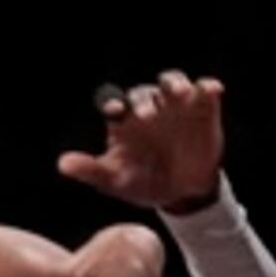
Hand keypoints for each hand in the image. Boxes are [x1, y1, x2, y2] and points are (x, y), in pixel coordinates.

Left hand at [58, 71, 226, 213]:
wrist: (182, 193)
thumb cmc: (142, 182)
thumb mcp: (116, 180)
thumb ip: (91, 170)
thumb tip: (62, 165)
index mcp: (122, 119)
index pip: (112, 102)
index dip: (111, 102)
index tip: (114, 111)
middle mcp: (147, 106)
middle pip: (142, 93)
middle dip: (143, 101)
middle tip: (146, 116)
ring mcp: (175, 106)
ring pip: (171, 82)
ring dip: (174, 83)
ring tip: (180, 92)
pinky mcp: (202, 110)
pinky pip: (204, 92)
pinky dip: (207, 87)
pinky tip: (212, 88)